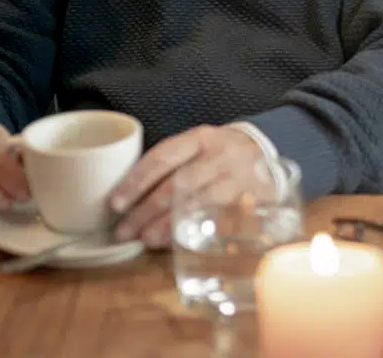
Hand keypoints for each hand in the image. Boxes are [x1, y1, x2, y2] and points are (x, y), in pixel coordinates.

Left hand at [107, 125, 268, 249]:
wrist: (267, 150)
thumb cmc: (219, 152)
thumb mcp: (197, 145)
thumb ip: (170, 164)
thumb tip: (127, 197)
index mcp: (200, 138)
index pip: (163, 157)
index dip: (136, 181)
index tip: (115, 203)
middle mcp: (219, 155)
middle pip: (177, 184)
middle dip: (147, 210)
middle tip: (124, 231)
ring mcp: (237, 178)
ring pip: (198, 203)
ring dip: (168, 225)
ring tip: (146, 240)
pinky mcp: (251, 198)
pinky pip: (220, 218)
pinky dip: (196, 231)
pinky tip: (178, 243)